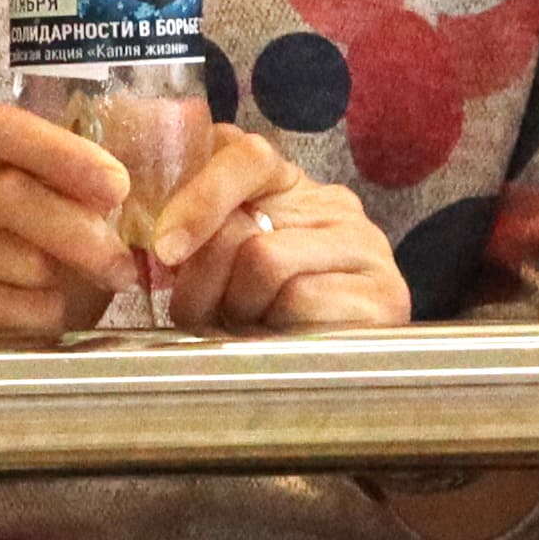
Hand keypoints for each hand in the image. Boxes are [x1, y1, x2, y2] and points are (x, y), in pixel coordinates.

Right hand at [0, 100, 155, 338]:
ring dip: (64, 283)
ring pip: (14, 255)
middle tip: (123, 265)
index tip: (117, 186)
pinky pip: (4, 302)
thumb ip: (89, 198)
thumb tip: (140, 197)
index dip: (62, 153)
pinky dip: (41, 316)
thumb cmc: (33, 276)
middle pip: (10, 193)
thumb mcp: (65, 224)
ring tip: (77, 297)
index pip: (2, 128)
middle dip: (79, 231)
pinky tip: (42, 320)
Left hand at [135, 128, 409, 334]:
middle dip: (205, 281)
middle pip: (241, 227)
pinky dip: (273, 330)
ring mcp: (366, 249)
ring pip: (265, 260)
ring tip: (248, 330)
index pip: (245, 154)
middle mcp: (336, 209)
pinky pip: (298, 299)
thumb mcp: (220, 271)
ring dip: (238, 309)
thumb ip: (198, 234)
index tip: (166, 248)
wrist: (337, 385)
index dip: (198, 198)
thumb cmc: (262, 323)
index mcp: (293, 188)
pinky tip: (279, 343)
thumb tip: (155, 228)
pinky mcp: (382, 296)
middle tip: (209, 314)